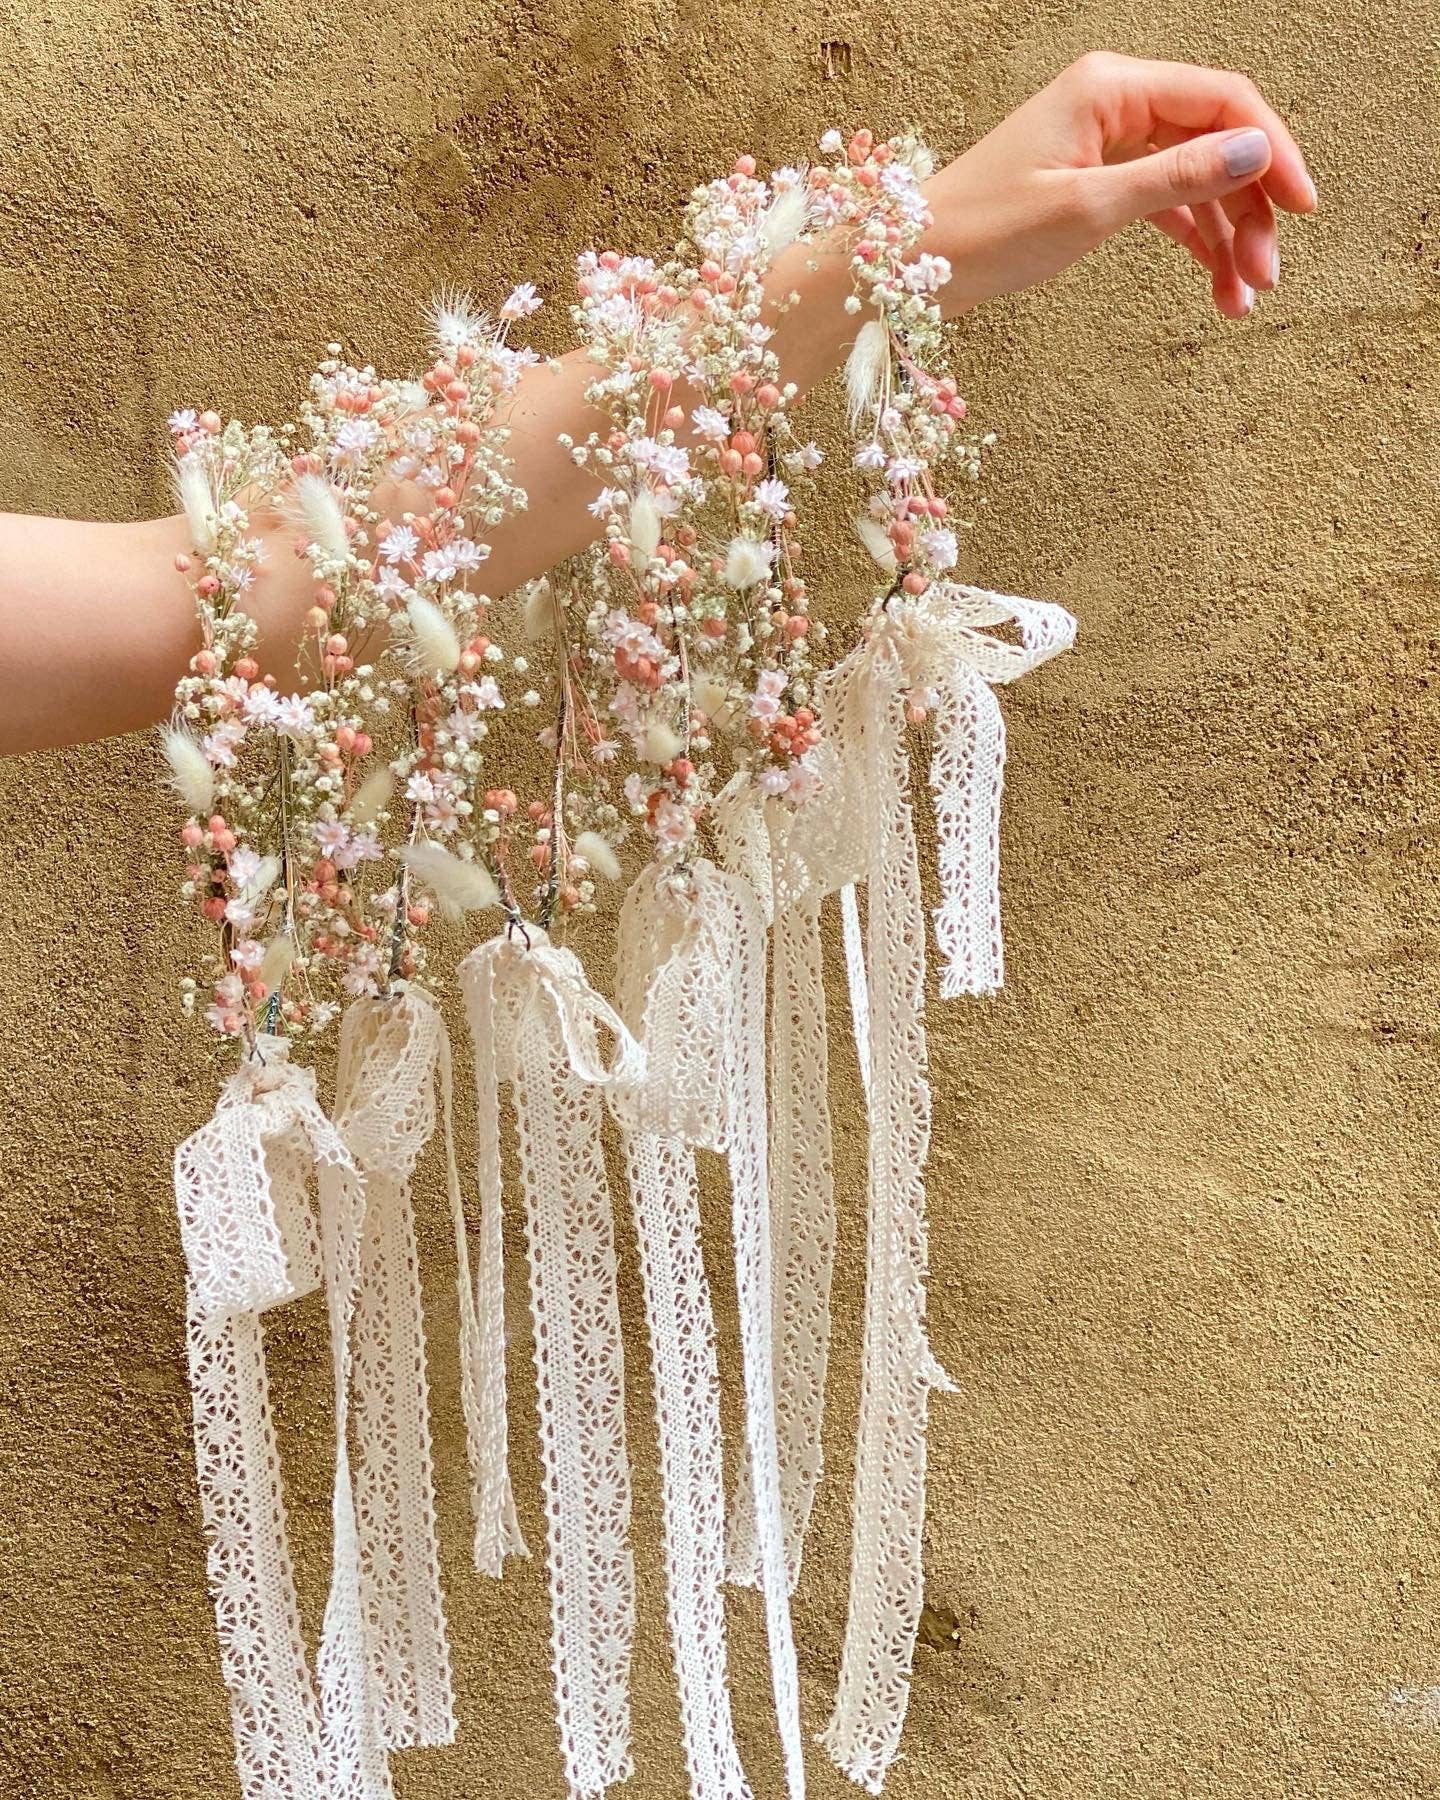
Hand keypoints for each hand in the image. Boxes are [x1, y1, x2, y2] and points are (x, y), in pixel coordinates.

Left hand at [921, 51, 1318, 320]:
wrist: (912, 269)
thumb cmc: (984, 232)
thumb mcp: (1089, 208)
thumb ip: (1176, 178)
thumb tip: (1254, 151)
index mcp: (1111, 86)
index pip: (1223, 100)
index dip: (1273, 150)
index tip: (1304, 208)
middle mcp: (1113, 102)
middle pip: (1214, 143)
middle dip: (1249, 210)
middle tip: (1268, 277)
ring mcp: (1105, 142)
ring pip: (1193, 181)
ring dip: (1225, 238)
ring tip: (1242, 300)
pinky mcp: (1095, 181)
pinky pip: (1163, 204)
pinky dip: (1191, 243)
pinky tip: (1216, 287)